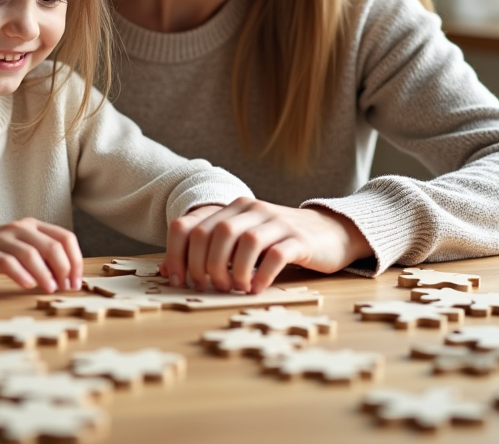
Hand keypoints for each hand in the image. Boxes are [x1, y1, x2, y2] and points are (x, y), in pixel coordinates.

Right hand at [0, 218, 82, 292]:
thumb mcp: (23, 249)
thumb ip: (43, 258)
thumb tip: (68, 279)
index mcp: (34, 226)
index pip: (65, 237)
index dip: (75, 260)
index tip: (76, 282)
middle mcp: (20, 228)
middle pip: (52, 246)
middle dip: (64, 269)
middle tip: (66, 288)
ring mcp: (2, 239)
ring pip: (31, 254)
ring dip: (45, 274)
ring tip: (50, 289)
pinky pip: (8, 262)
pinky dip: (21, 275)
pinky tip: (28, 286)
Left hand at [163, 198, 372, 293]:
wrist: (331, 232)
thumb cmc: (279, 242)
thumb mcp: (241, 241)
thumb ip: (209, 250)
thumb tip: (168, 271)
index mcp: (233, 209)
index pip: (190, 225)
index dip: (178, 254)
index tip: (179, 281)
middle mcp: (253, 210)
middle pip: (216, 233)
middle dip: (206, 265)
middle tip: (212, 287)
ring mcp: (277, 223)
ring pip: (246, 241)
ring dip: (234, 270)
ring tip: (235, 289)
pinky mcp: (300, 240)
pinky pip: (276, 255)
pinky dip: (262, 275)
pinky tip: (257, 288)